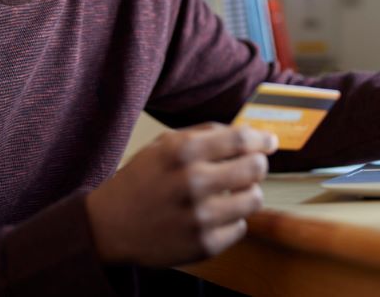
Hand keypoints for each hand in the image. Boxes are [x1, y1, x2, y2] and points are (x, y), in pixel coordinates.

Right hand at [85, 123, 277, 266]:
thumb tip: (250, 134)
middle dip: (257, 165)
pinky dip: (232, 220)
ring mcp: (199, 217)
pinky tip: (212, 216)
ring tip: (230, 193)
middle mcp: (192, 183)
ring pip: (255, 199)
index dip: (262, 139)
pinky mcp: (204, 246)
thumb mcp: (165, 144)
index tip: (270, 141)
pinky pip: (241, 227)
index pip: (241, 139)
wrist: (109, 226)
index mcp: (182, 152)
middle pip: (255, 168)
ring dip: (247, 193)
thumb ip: (206, 134)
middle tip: (249, 167)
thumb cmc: (142, 180)